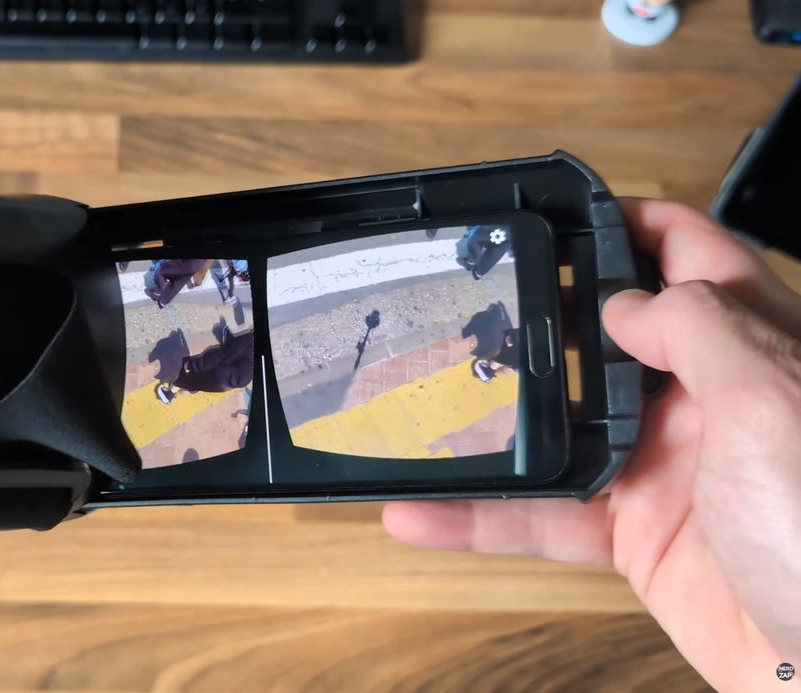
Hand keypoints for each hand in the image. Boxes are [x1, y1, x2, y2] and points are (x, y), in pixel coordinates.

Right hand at [382, 198, 800, 692]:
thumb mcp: (769, 400)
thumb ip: (695, 330)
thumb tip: (624, 298)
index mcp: (753, 346)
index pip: (689, 254)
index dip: (628, 222)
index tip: (560, 210)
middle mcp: (708, 399)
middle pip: (609, 336)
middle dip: (541, 317)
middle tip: (473, 304)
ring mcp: (669, 469)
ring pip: (561, 429)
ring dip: (494, 425)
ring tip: (428, 405)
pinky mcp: (638, 536)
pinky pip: (544, 517)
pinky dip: (480, 518)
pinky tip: (426, 512)